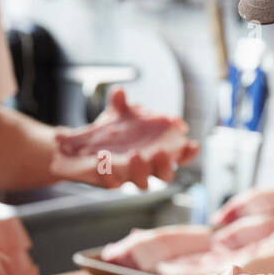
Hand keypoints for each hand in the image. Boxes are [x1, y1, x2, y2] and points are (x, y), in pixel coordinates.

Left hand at [50, 87, 198, 188]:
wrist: (81, 148)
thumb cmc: (110, 134)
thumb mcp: (116, 115)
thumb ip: (121, 104)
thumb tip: (119, 91)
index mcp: (155, 152)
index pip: (178, 157)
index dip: (187, 154)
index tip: (192, 144)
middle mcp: (146, 168)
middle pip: (165, 175)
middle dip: (165, 164)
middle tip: (160, 151)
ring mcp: (129, 177)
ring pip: (142, 183)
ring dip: (140, 169)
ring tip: (134, 154)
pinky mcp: (110, 182)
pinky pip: (112, 183)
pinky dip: (108, 173)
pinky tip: (103, 160)